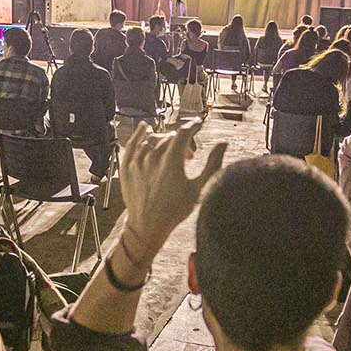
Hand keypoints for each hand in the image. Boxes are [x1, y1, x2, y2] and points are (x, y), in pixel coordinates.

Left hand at [120, 120, 227, 251]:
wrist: (147, 226)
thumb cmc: (175, 210)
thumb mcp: (199, 189)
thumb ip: (212, 164)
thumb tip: (223, 144)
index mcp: (171, 161)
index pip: (183, 133)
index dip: (193, 125)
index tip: (198, 124)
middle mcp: (152, 157)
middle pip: (170, 137)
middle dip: (183, 142)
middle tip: (190, 156)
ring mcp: (137, 161)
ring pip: (152, 139)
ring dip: (165, 141)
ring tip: (172, 152)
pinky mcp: (126, 167)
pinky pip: (132, 143)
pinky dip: (139, 133)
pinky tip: (145, 128)